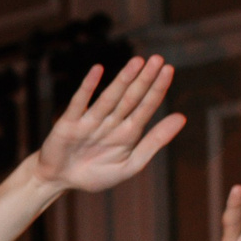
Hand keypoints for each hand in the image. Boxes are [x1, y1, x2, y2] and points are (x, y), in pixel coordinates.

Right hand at [34, 55, 183, 195]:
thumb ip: (155, 142)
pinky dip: (87, 87)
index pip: (146, 107)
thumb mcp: (130, 165)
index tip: (168, 70)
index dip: (157, 89)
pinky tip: (98, 71)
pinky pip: (79, 103)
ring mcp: (90, 121)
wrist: (59, 181)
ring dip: (123, 79)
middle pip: (131, 98)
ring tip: (137, 62)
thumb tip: (182, 117)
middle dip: (144, 79)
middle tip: (158, 59)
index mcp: (128, 132)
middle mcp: (111, 122)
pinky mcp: (68, 123)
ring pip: (110, 98)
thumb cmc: (95, 175)